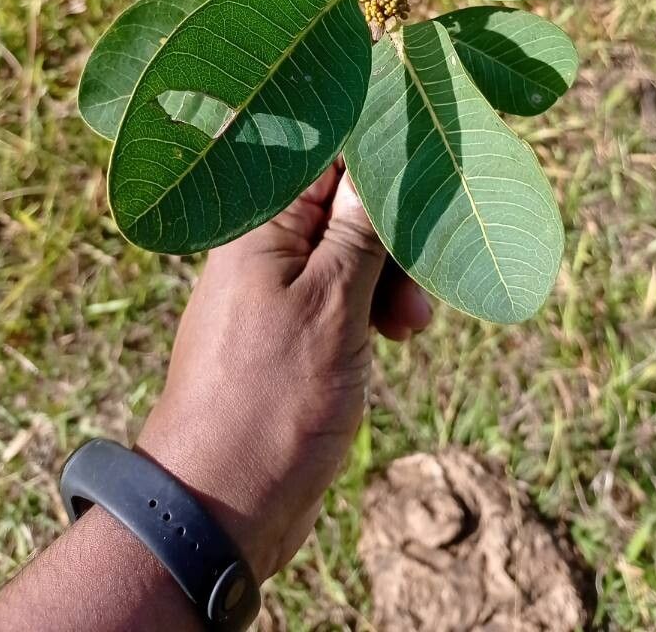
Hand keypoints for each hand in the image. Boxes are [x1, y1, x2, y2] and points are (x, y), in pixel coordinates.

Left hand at [135, 163, 430, 582]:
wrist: (219, 508)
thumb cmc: (270, 402)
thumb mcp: (335, 304)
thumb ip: (363, 228)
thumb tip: (386, 158)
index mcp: (261, 217)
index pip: (333, 147)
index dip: (387, 156)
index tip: (436, 173)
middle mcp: (264, 240)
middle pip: (348, 196)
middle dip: (397, 229)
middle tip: (423, 281)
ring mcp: (276, 284)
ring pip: (352, 246)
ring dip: (393, 274)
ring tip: (412, 325)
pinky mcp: (290, 325)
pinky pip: (343, 288)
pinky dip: (375, 304)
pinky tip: (397, 336)